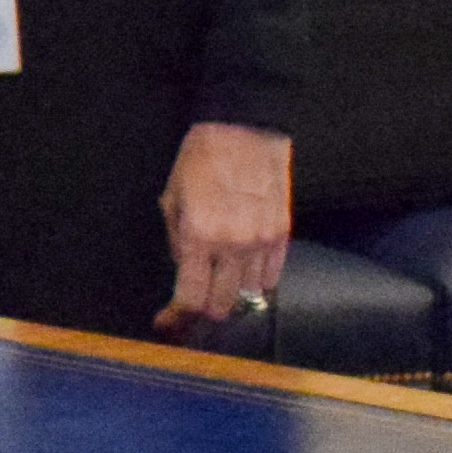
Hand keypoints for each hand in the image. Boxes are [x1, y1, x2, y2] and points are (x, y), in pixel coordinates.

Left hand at [158, 120, 296, 332]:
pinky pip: (273, 276)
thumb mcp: (173, 198)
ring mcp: (262, 241)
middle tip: (195, 303)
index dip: (177, 316)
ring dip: (233, 295)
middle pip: (222, 304)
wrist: (243, 130)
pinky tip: (244, 273)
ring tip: (221, 285)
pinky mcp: (283, 234)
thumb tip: (185, 269)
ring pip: (250, 294)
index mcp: (199, 235)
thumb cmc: (202, 159)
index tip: (168, 322)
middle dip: (205, 309)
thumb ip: (178, 240)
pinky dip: (257, 281)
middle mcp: (233, 244)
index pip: (190, 296)